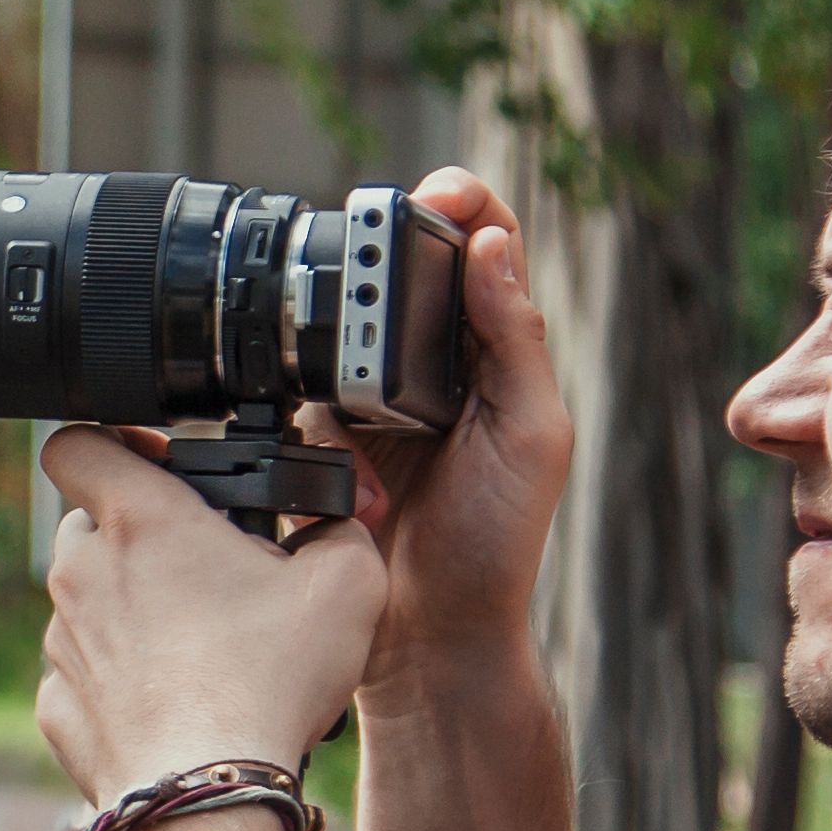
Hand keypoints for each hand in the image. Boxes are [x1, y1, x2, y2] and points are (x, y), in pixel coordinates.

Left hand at [33, 421, 389, 807]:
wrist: (207, 790)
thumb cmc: (268, 682)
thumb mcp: (347, 583)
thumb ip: (338, 527)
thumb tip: (332, 523)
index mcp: (139, 519)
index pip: (81, 441)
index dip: (114, 440)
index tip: (156, 461)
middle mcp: (82, 572)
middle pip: (92, 523)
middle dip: (141, 536)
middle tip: (205, 571)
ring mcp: (62, 642)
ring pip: (89, 603)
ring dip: (133, 612)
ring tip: (201, 648)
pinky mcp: (57, 705)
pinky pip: (86, 675)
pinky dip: (122, 680)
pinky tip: (174, 702)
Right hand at [344, 170, 571, 711]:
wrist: (430, 635)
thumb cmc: (498, 542)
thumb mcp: (533, 435)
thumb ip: (517, 341)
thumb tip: (495, 247)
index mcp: (496, 351)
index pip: (482, 247)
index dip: (463, 204)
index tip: (438, 195)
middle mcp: (432, 363)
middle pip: (400, 266)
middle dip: (381, 242)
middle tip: (369, 237)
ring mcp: (370, 395)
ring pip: (343, 319)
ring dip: (341, 316)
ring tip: (353, 336)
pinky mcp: (318, 430)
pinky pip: (298, 384)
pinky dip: (308, 388)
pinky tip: (322, 400)